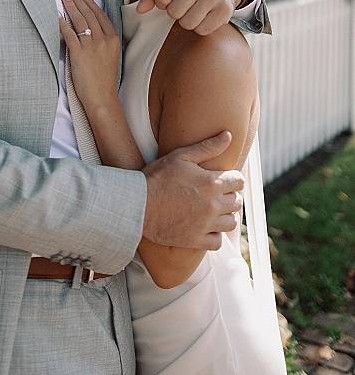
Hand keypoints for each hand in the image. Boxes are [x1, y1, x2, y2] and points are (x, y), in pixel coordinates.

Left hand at [58, 0, 119, 110]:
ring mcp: (92, 46)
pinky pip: (69, 34)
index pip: (100, 15)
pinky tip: (58, 15)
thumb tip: (91, 29)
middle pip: (89, 14)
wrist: (102, 97)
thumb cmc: (104, 79)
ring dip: (70, 6)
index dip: (90, 2)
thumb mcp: (110, 56)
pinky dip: (63, 23)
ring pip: (80, 20)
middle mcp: (103, 39)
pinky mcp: (79, 54)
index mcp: (113, 39)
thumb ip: (103, 41)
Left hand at [136, 0, 240, 34]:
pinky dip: (201, 27)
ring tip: (194, 9)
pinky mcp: (225, 9)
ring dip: (187, 21)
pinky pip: (203, 30)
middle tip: (184, 4)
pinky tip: (205, 15)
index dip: (162, 2)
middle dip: (175, 12)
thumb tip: (140, 9)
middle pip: (174, 12)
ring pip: (188, 24)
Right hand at [140, 131, 243, 249]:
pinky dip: (215, 235)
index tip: (224, 179)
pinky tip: (206, 226)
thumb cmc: (157, 177)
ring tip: (214, 210)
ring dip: (226, 215)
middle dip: (230, 196)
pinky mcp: (196, 240)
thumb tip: (228, 135)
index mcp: (211, 182)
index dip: (233, 179)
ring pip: (232, 222)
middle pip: (237, 202)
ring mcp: (205, 224)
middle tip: (217, 194)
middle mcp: (212, 205)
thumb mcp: (181, 156)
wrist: (138, 203)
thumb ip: (207, 147)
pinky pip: (218, 241)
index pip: (239, 181)